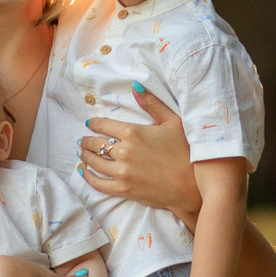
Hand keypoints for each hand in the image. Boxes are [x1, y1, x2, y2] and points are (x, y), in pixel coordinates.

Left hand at [81, 86, 202, 226]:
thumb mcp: (173, 121)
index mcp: (133, 132)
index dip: (95, 123)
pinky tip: (84, 172)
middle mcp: (124, 151)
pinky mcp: (124, 189)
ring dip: (86, 157)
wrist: (193, 185)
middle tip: (84, 140)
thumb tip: (135, 86)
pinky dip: (88, 177)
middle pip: (96, 144)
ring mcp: (122, 172)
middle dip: (88, 141)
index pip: (104, 125)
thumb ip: (152, 104)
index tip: (90, 124)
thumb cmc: (186, 151)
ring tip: (82, 154)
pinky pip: (99, 184)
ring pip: (95, 162)